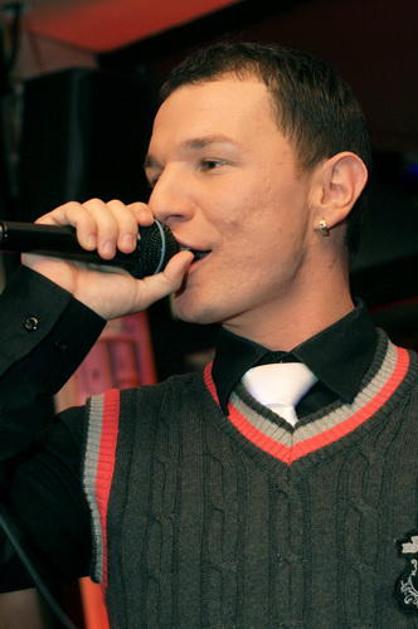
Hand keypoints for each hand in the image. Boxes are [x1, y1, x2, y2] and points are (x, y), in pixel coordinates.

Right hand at [22, 199, 193, 319]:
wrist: (70, 309)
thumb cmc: (102, 303)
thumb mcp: (143, 293)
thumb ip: (169, 278)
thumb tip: (188, 256)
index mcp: (119, 241)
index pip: (133, 211)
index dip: (141, 212)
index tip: (146, 223)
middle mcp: (99, 231)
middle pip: (117, 205)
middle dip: (125, 225)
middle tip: (125, 249)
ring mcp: (77, 228)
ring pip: (97, 205)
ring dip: (106, 228)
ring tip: (103, 254)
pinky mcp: (56, 225)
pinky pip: (74, 209)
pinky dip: (85, 224)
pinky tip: (86, 245)